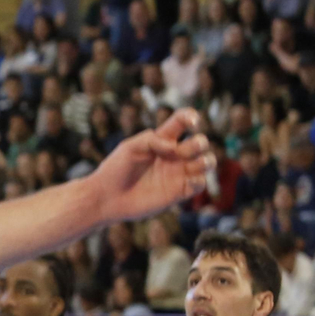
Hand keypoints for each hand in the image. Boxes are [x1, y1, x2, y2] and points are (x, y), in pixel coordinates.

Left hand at [89, 109, 213, 221]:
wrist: (107, 198)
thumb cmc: (115, 170)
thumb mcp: (129, 147)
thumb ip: (152, 140)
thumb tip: (175, 147)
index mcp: (162, 140)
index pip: (181, 122)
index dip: (191, 117)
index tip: (192, 122)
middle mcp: (173, 155)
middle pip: (199, 143)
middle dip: (199, 143)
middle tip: (181, 153)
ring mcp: (177, 173)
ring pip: (206, 162)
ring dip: (207, 160)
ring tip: (196, 163)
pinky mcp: (179, 192)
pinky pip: (200, 184)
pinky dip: (199, 181)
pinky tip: (188, 181)